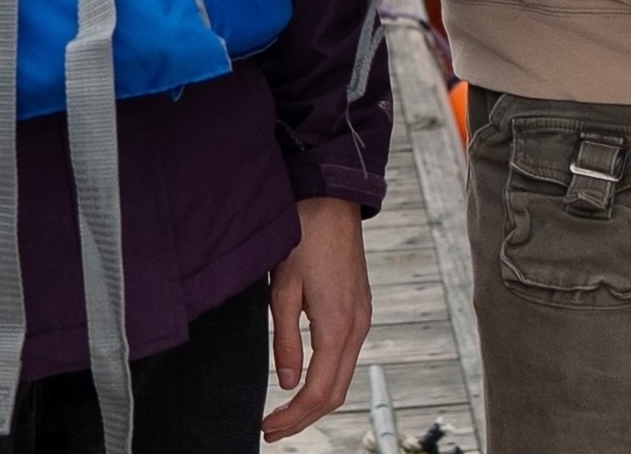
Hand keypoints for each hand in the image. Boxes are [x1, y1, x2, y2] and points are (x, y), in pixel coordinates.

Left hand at [260, 196, 374, 437]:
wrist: (332, 201)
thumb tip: (286, 382)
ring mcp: (362, 319)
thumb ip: (284, 340)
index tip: (268, 428)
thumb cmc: (303, 238)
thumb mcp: (282, 290)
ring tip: (284, 412)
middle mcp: (357, 328)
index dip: (295, 417)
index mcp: (338, 327)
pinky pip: (346, 357)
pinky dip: (326, 378)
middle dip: (305, 418)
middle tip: (272, 429)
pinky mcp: (359, 310)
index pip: (319, 392)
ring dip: (315, 401)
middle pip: (336, 393)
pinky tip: (304, 380)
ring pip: (343, 377)